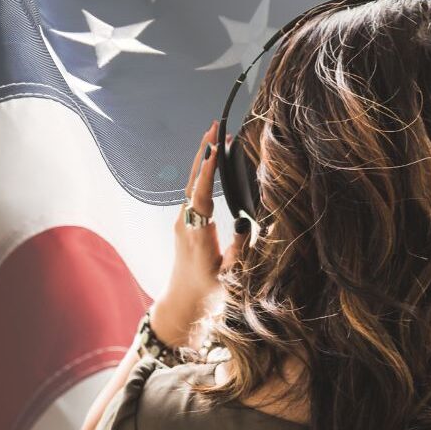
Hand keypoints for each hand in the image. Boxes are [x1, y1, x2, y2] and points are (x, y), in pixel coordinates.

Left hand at [151, 121, 249, 346]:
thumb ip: (239, 247)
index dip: (208, 169)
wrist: (182, 303)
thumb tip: (248, 222)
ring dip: (203, 160)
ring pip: (192, 184)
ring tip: (214, 136)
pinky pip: (193, 192)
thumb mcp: (229, 273)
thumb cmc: (207, 291)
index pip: (201, 193)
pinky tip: (211, 164)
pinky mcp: (185, 223)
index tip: (215, 146)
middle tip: (214, 126)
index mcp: (196, 232)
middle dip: (204, 152)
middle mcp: (185, 222)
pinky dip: (202, 174)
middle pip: (193, 180)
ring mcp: (183, 222)